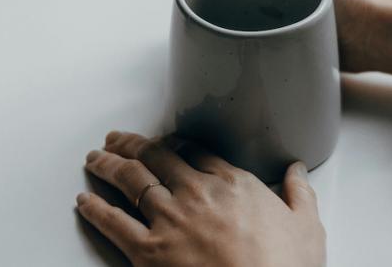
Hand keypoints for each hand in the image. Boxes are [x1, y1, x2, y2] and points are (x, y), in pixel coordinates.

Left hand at [77, 131, 324, 266]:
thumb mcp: (307, 228)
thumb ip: (299, 194)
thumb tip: (297, 172)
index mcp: (232, 184)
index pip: (194, 151)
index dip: (173, 142)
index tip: (163, 140)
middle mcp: (195, 194)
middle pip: (155, 157)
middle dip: (132, 144)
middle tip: (117, 139)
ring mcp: (169, 221)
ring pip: (129, 181)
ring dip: (107, 166)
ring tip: (95, 158)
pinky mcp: (148, 252)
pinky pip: (113, 223)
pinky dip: (95, 209)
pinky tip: (84, 201)